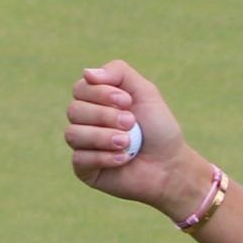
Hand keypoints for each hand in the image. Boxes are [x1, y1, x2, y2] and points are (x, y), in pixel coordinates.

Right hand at [66, 61, 192, 209]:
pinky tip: (122, 159)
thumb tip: (86, 73)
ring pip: (73, 134)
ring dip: (103, 137)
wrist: (170, 165)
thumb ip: (119, 73)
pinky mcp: (84, 169)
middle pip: (74, 110)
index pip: (80, 88)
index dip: (101, 93)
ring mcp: (82, 146)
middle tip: (131, 123)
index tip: (128, 102)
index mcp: (95, 101)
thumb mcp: (145, 91)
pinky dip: (104, 157)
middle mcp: (85, 122)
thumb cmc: (158, 128)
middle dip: (105, 116)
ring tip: (127, 142)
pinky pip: (80, 159)